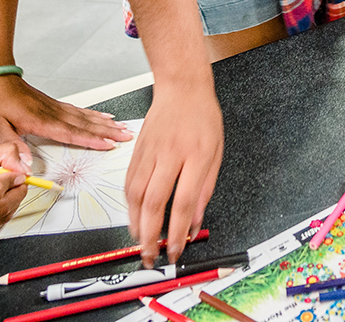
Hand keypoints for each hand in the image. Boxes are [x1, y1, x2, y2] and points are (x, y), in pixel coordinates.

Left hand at [0, 74, 132, 161]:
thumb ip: (13, 145)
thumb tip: (27, 166)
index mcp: (39, 120)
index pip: (71, 133)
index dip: (92, 140)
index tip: (109, 145)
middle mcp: (50, 112)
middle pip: (85, 123)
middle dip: (107, 131)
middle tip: (127, 135)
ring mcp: (52, 106)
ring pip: (84, 116)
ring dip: (104, 123)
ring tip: (120, 126)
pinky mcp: (50, 103)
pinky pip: (77, 110)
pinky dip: (92, 114)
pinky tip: (100, 116)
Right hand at [125, 78, 223, 267]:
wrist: (181, 87)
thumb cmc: (203, 117)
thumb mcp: (216, 152)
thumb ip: (205, 189)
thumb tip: (194, 223)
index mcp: (196, 155)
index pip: (183, 201)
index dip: (177, 231)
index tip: (176, 251)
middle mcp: (169, 154)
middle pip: (153, 203)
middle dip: (149, 236)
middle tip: (150, 257)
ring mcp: (150, 152)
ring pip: (135, 195)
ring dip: (135, 224)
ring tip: (140, 242)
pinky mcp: (136, 151)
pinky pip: (128, 183)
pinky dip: (129, 206)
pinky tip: (134, 218)